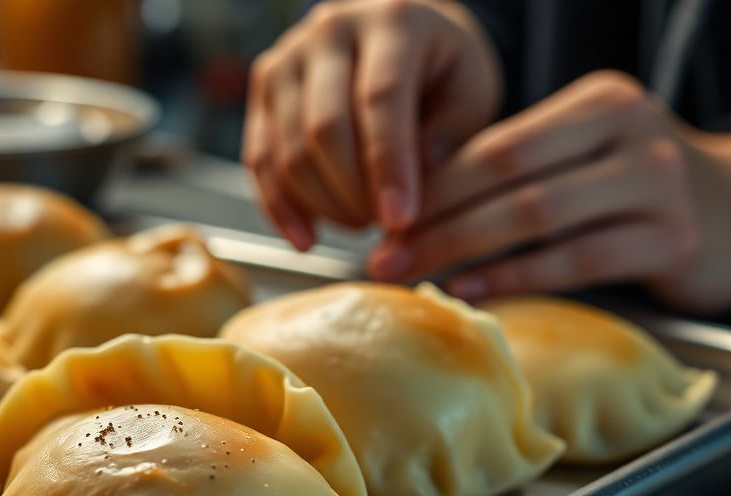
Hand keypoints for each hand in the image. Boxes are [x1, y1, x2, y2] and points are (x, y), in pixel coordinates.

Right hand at [243, 0, 503, 249]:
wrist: (397, 34)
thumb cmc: (441, 69)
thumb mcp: (470, 92)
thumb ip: (451, 138)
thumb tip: (416, 189)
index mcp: (392, 21)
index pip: (381, 97)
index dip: (388, 165)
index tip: (399, 220)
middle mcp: (330, 30)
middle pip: (324, 126)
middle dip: (352, 193)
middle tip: (385, 227)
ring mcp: (288, 57)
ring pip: (287, 148)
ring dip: (321, 203)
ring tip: (360, 223)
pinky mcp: (263, 87)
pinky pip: (259, 158)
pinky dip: (280, 207)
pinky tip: (306, 239)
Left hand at [370, 70, 730, 314]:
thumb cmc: (632, 187)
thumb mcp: (584, 153)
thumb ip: (518, 167)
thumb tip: (410, 208)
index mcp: (600, 100)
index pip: (498, 143)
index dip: (434, 185)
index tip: (382, 218)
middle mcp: (633, 130)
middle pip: (512, 177)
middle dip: (437, 221)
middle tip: (383, 256)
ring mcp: (660, 183)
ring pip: (540, 219)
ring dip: (464, 251)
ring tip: (414, 274)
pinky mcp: (675, 240)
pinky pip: (577, 261)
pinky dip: (517, 276)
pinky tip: (472, 288)